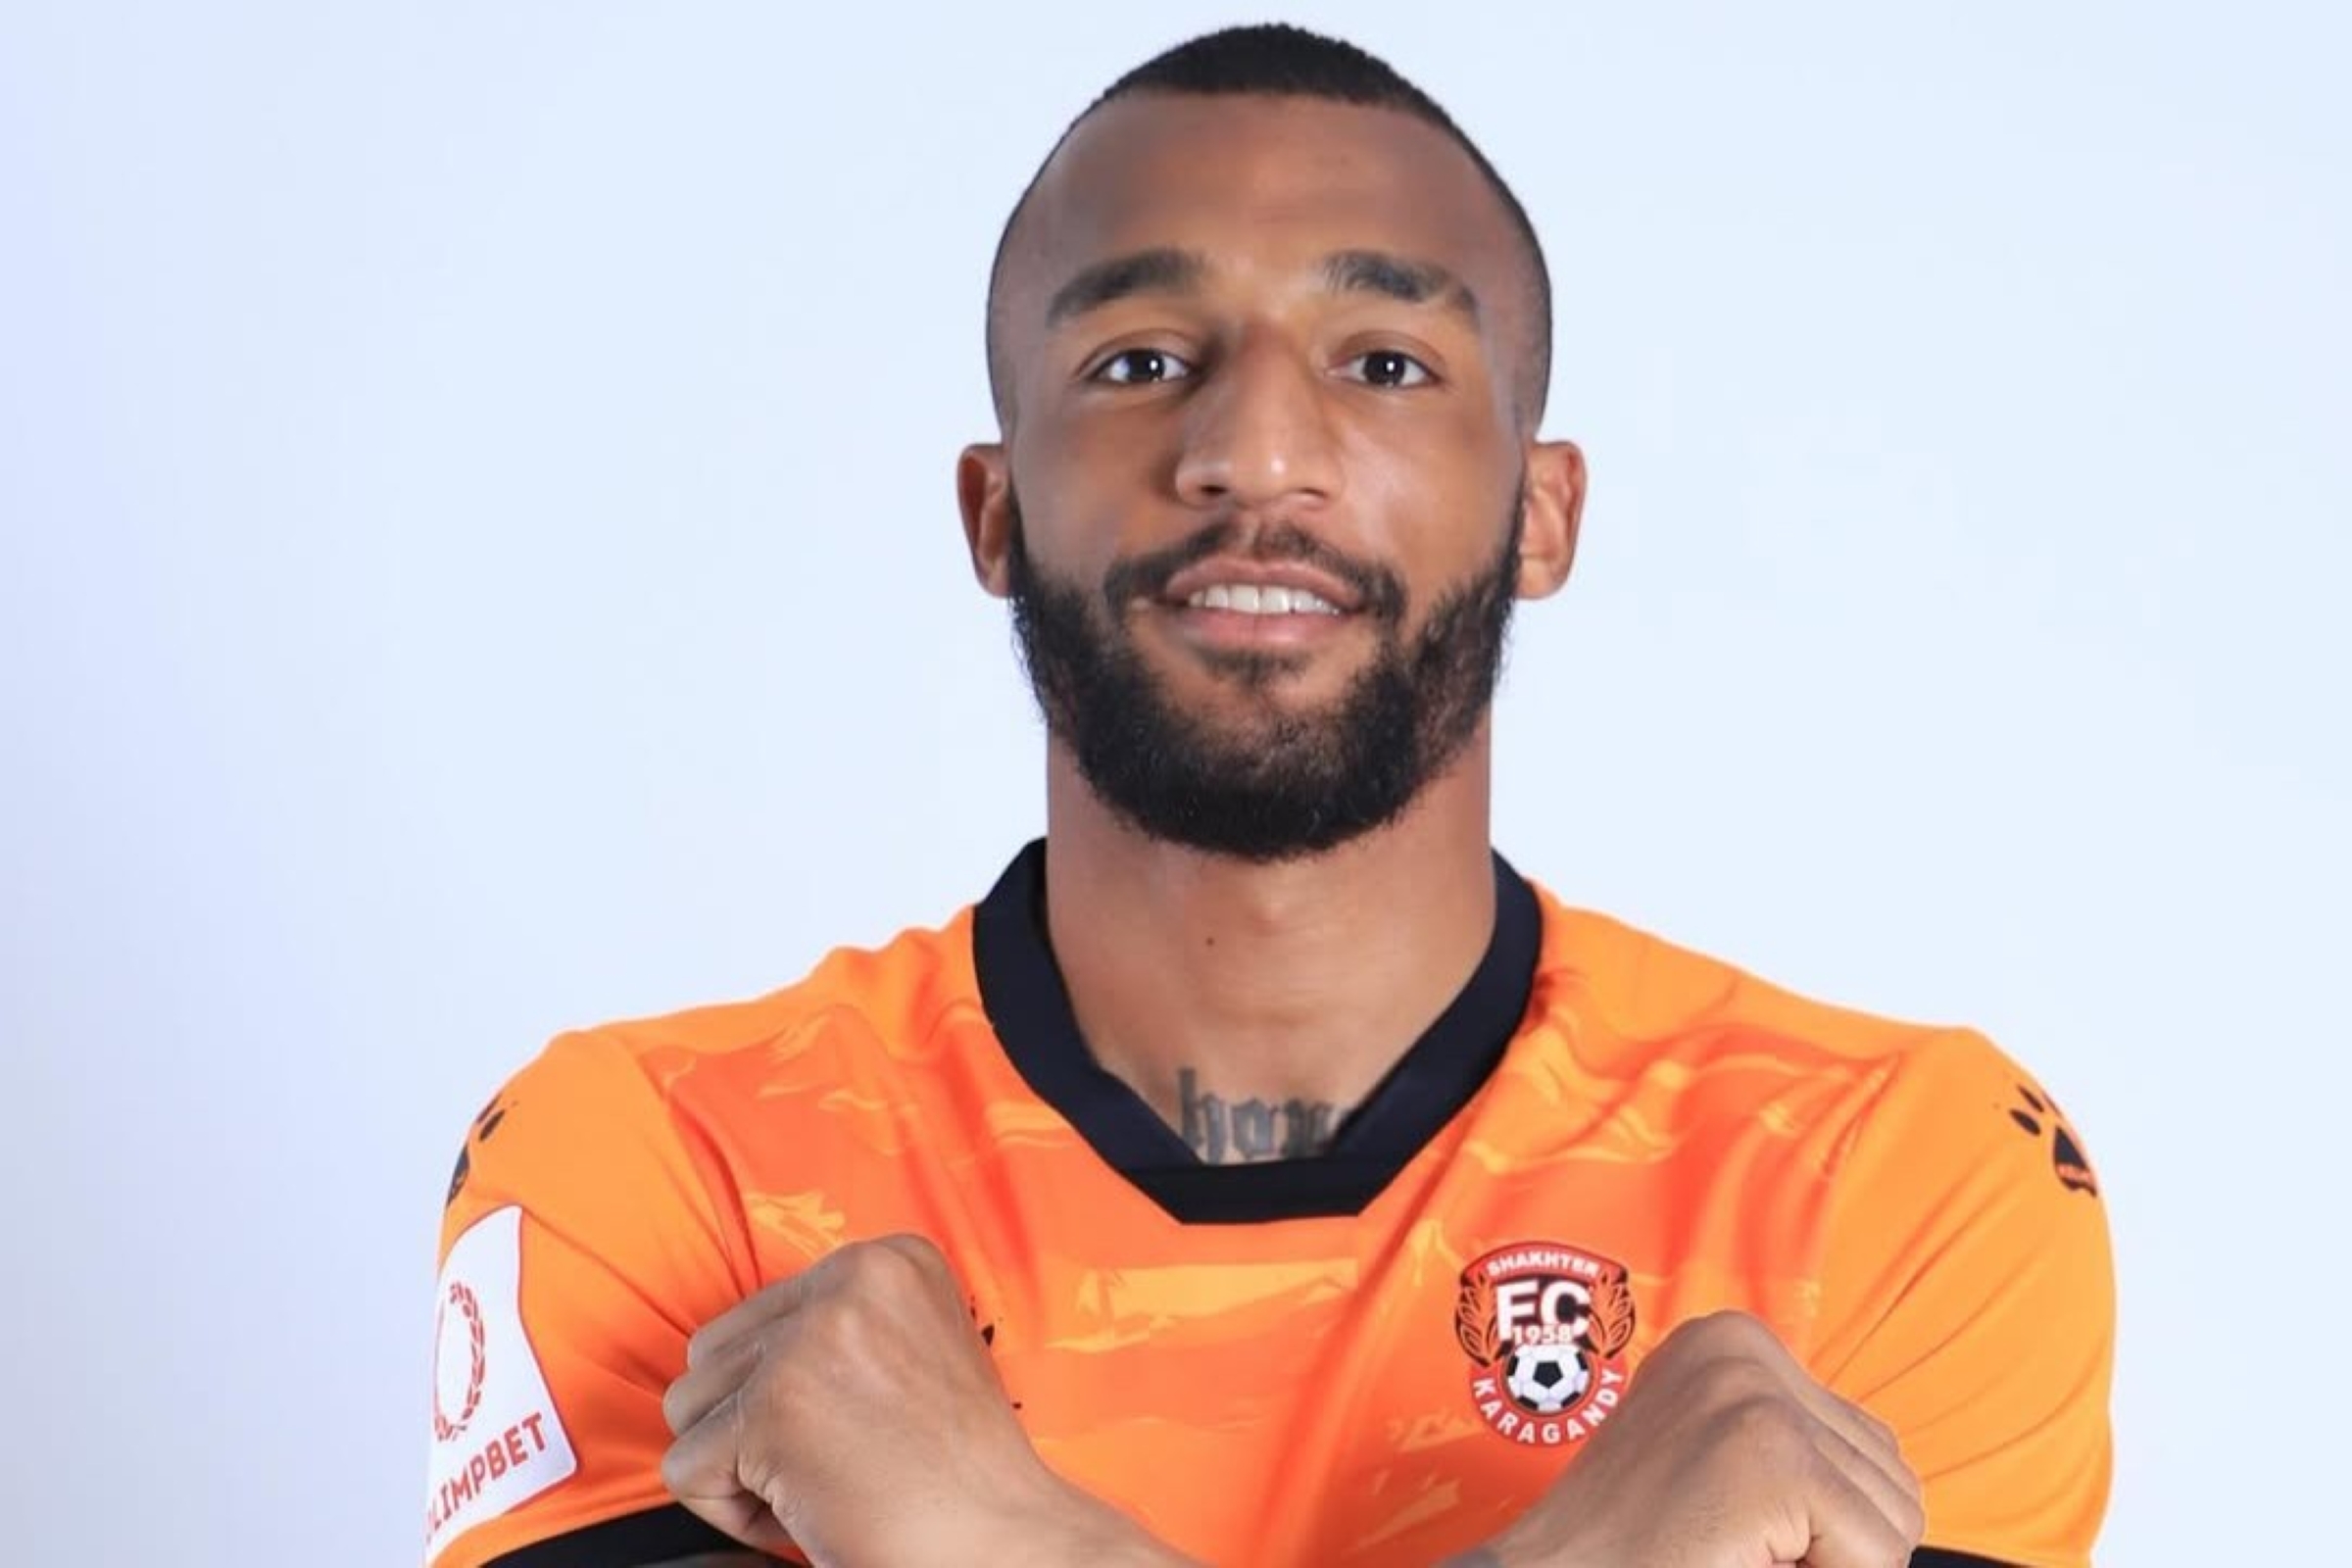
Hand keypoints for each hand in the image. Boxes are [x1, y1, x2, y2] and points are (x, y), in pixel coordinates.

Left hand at [661, 1234, 1175, 1565]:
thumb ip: (837, 1329)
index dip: (786, 1395)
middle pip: (713, 1354)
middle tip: (832, 1468)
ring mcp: (809, 1341)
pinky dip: (732, 1514)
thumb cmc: (957, 1476)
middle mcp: (851, 1278)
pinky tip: (810, 1514)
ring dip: (739, 1466)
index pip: (761, 1318)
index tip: (852, 1432)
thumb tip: (724, 1356)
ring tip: (822, 1487)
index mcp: (892, 1258)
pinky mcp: (774, 1409)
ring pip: (689, 1406)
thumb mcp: (912, 1353)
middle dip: (751, 1427)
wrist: (1005, 1542)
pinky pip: (686, 1469)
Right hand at [1481, 1311, 1924, 1567]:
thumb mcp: (1712, 1462)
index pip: (1869, 1448)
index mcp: (1730, 1339)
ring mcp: (1755, 1394)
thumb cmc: (1630, 1552)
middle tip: (1726, 1545)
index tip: (1723, 1521)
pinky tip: (1734, 1561)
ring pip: (1897, 1519)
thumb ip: (1791, 1445)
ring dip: (1827, 1564)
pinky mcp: (1770, 1454)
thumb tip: (1900, 1499)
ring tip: (1727, 1550)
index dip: (1819, 1524)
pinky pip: (1877, 1554)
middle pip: (1893, 1479)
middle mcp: (1742, 1345)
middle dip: (1832, 1543)